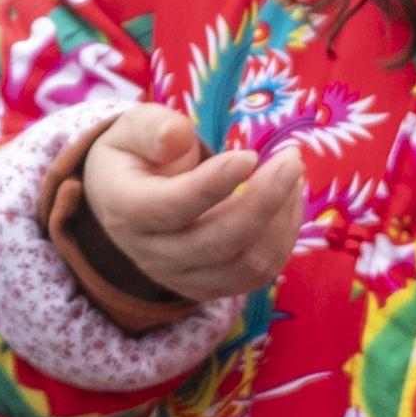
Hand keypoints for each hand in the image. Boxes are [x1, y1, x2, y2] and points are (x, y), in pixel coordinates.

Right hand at [63, 104, 303, 314]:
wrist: (123, 203)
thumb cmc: (134, 156)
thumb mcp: (130, 130)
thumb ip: (152, 128)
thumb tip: (178, 134)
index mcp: (126, 210)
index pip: (172, 206)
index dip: (214, 184)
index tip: (249, 155)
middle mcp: (152, 254)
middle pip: (218, 242)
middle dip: (264, 200)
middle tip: (291, 159)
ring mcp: (182, 277)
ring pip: (245, 265)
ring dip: (281, 219)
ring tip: (292, 174)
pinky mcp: (209, 287)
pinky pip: (257, 275)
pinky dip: (283, 238)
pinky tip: (289, 201)